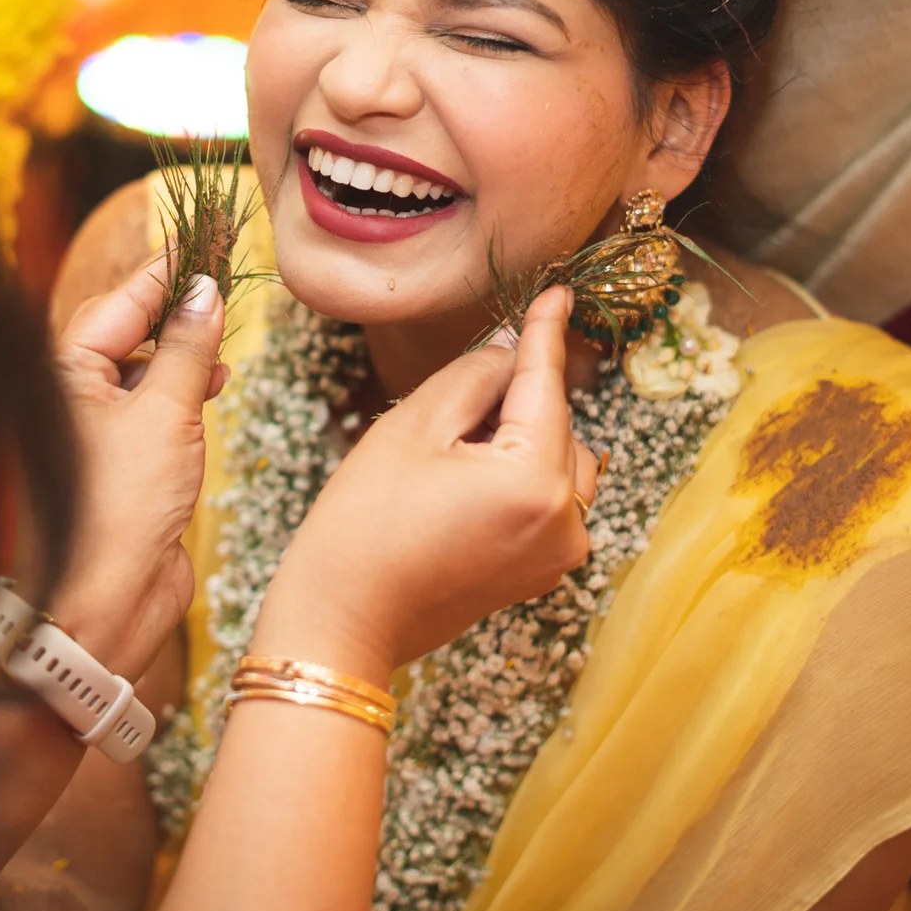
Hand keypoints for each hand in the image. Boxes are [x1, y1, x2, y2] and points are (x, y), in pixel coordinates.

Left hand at [49, 255, 225, 679]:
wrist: (101, 604)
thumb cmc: (118, 510)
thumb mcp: (165, 414)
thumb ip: (188, 348)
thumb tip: (206, 292)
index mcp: (65, 370)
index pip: (124, 299)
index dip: (170, 268)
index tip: (210, 237)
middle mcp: (74, 394)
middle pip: (130, 328)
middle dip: (178, 305)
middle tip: (227, 275)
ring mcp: (98, 429)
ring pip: (144, 368)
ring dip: (186, 350)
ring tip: (225, 336)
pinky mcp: (123, 463)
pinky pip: (155, 407)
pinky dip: (186, 390)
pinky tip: (216, 384)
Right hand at [253, 286, 598, 681]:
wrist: (343, 619)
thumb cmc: (364, 520)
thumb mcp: (415, 426)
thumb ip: (477, 375)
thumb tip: (514, 350)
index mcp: (537, 480)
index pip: (547, 386)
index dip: (547, 333)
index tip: (559, 292)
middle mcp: (568, 520)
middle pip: (558, 425)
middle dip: (515, 400)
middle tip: (448, 405)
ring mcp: (559, 554)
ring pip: (561, 462)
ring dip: (522, 439)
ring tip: (451, 450)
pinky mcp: (542, 573)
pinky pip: (550, 501)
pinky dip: (521, 475)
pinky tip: (463, 480)